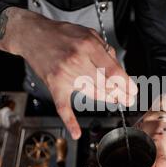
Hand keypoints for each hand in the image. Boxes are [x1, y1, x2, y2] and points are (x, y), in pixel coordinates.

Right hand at [0, 7, 136, 139]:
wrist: (33, 35)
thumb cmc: (61, 34)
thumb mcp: (88, 33)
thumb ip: (104, 50)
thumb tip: (117, 69)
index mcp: (88, 46)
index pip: (113, 71)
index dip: (126, 84)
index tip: (133, 90)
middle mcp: (77, 61)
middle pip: (105, 84)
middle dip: (120, 93)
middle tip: (128, 99)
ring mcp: (65, 74)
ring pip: (92, 93)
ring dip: (106, 99)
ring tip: (116, 101)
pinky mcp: (55, 85)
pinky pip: (63, 106)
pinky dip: (70, 121)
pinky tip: (76, 132)